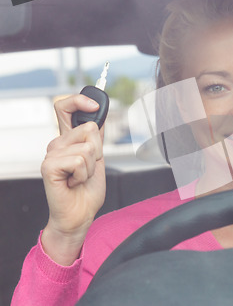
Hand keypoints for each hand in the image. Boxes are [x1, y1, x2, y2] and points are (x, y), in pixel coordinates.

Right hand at [40, 95, 105, 264]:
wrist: (80, 215)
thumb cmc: (87, 190)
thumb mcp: (98, 159)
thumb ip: (96, 138)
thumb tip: (101, 116)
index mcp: (68, 139)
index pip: (64, 107)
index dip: (79, 100)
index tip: (94, 106)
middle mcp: (57, 144)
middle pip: (89, 128)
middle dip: (98, 151)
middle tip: (88, 168)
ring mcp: (51, 154)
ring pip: (88, 147)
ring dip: (91, 166)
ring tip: (80, 177)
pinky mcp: (49, 166)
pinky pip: (79, 160)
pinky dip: (84, 174)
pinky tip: (74, 182)